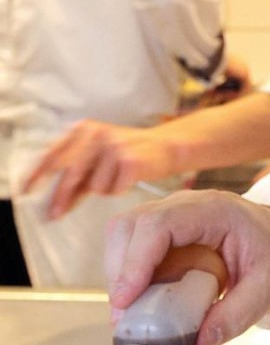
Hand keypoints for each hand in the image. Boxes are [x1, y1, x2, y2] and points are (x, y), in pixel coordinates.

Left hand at [22, 120, 179, 218]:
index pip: (54, 154)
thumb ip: (78, 173)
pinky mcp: (130, 161)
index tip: (26, 191)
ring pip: (94, 186)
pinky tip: (129, 180)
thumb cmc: (131, 154)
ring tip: (118, 179)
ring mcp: (115, 147)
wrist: (169, 146)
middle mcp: (98, 135)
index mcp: (86, 129)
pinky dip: (119, 190)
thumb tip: (55, 201)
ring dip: (104, 190)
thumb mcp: (100, 157)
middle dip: (61, 198)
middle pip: (70, 174)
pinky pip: (113, 190)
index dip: (38, 174)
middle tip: (54, 215)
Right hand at [105, 189, 269, 344]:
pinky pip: (132, 246)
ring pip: (124, 234)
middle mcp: (186, 206)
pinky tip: (142, 304)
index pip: (160, 224)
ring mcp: (172, 215)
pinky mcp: (165, 231)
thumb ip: (237, 314)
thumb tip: (200, 344)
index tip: (126, 301)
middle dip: (120, 271)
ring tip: (133, 314)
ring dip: (120, 274)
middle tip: (126, 316)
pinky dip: (128, 275)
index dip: (135, 261)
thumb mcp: (269, 288)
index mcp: (214, 211)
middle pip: (131, 225)